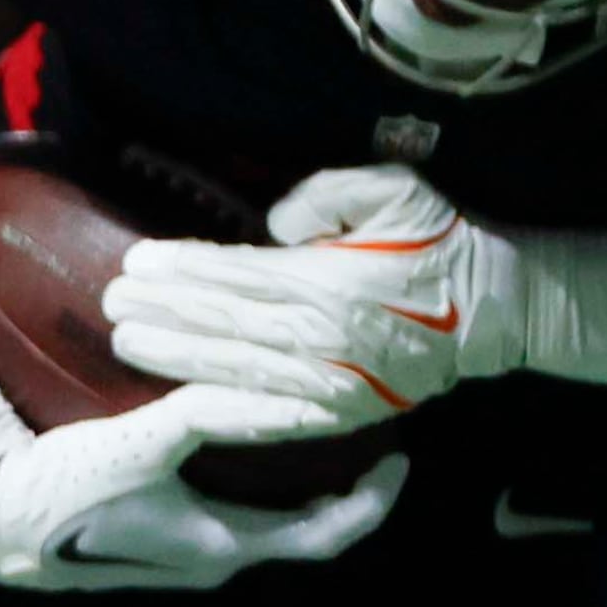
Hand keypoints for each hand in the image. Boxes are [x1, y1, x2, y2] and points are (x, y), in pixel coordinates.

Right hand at [0, 381, 409, 589]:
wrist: (0, 527)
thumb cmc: (66, 489)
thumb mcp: (141, 441)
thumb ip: (206, 413)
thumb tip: (274, 390)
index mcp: (224, 547)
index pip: (327, 535)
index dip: (373, 500)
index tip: (398, 456)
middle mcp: (218, 560)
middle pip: (310, 532)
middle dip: (349, 490)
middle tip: (373, 440)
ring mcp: (192, 556)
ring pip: (277, 526)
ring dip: (310, 488)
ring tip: (329, 436)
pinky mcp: (168, 542)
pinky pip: (245, 518)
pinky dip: (271, 488)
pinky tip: (262, 449)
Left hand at [105, 166, 518, 432]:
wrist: (496, 311)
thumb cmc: (440, 244)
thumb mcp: (396, 192)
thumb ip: (331, 195)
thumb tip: (277, 225)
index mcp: (330, 281)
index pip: (240, 275)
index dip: (185, 271)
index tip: (137, 261)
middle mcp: (322, 337)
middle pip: (226, 325)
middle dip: (164, 314)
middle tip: (110, 303)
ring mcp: (328, 382)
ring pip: (236, 370)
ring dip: (177, 357)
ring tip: (127, 343)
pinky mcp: (338, 413)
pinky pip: (270, 415)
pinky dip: (226, 410)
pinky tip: (186, 402)